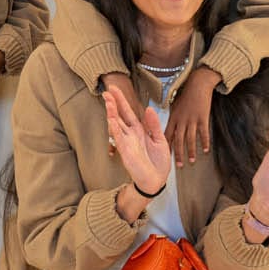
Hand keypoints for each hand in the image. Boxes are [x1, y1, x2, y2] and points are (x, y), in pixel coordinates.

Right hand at [103, 83, 170, 197]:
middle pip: (120, 115)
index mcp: (140, 130)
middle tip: (108, 89)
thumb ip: (154, 124)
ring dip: (112, 112)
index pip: (129, 112)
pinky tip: (111, 118)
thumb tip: (148, 108)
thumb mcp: (160, 140)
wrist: (156, 180)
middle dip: (114, 102)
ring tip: (108, 100)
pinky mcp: (125, 151)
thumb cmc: (158, 162)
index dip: (122, 100)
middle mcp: (131, 134)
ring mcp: (127, 141)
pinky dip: (115, 128)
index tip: (115, 89)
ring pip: (117, 124)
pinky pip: (119, 137)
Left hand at [164, 67, 220, 166]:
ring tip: (191, 161)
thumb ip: (173, 117)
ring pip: (190, 139)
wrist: (198, 84)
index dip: (166, 147)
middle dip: (178, 154)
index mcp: (173, 117)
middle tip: (178, 165)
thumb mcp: (175, 105)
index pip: (168, 135)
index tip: (165, 157)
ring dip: (191, 151)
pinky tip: (205, 150)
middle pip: (178, 140)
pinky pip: (203, 133)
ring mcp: (192, 120)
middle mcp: (181, 120)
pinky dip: (204, 142)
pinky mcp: (203, 118)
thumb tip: (169, 127)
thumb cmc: (186, 94)